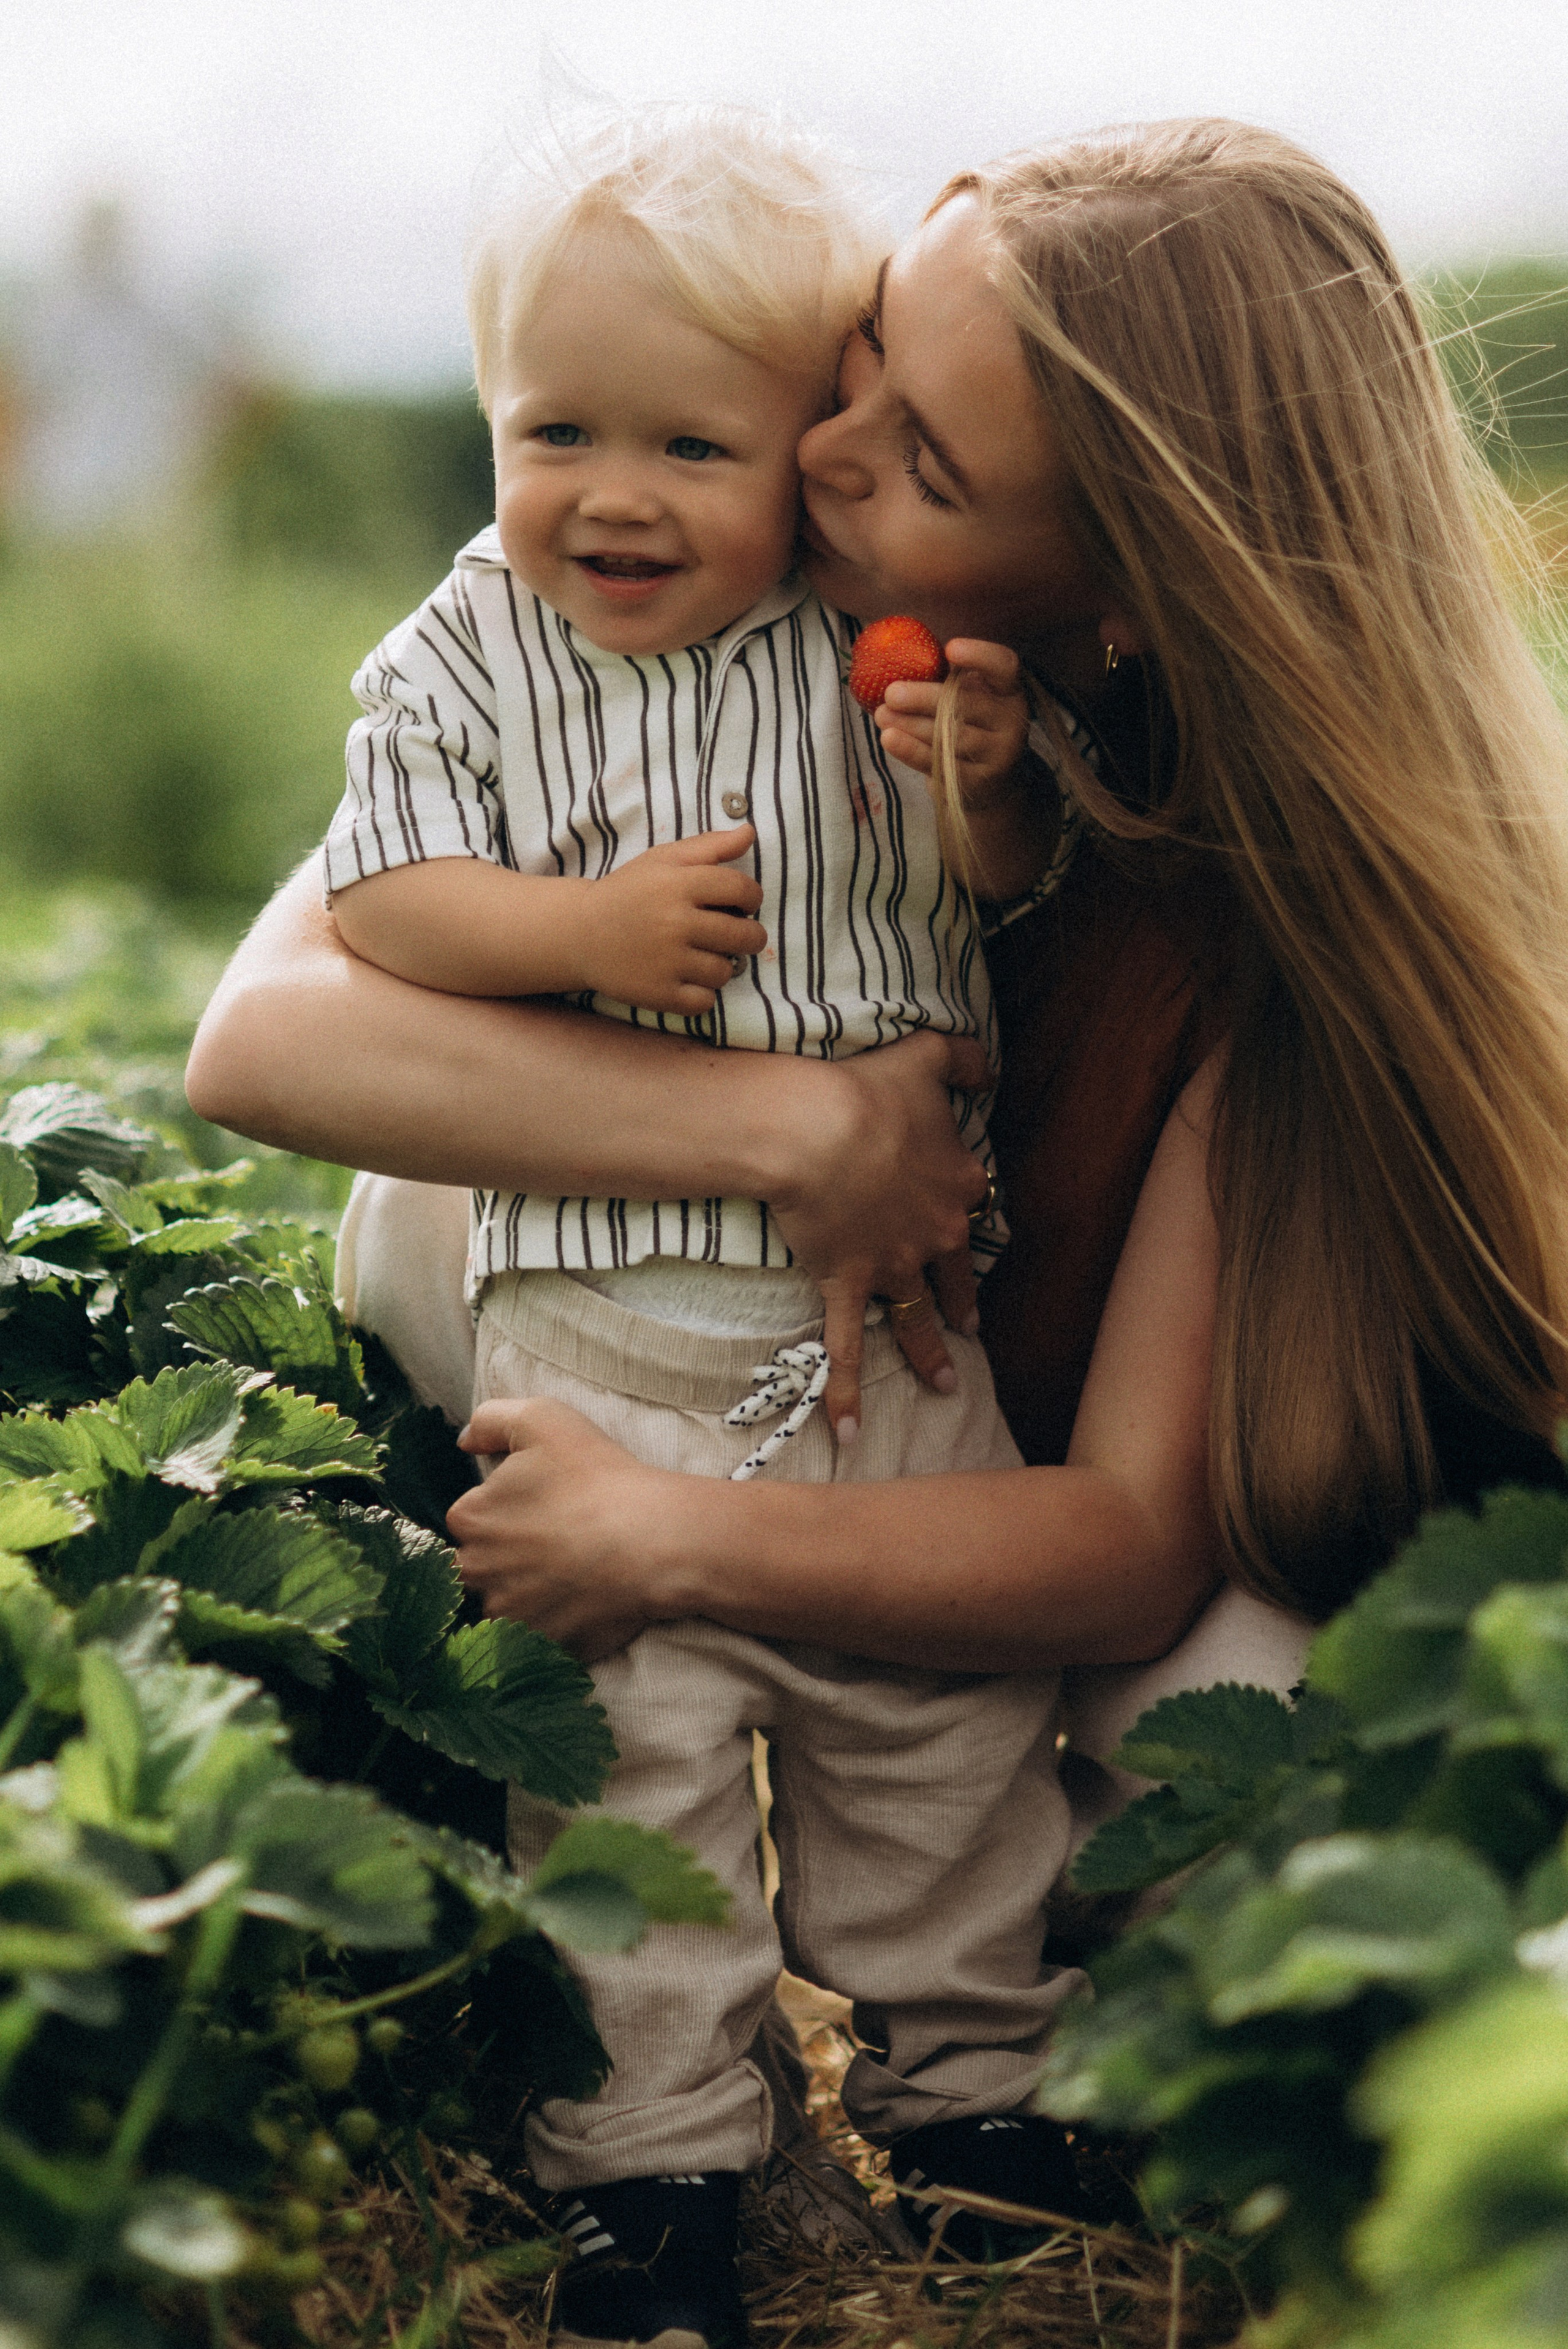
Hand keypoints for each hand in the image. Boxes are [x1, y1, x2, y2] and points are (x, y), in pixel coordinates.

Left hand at [450, 1397, 683, 1656]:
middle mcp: (477, 1572)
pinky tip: (582, 1599)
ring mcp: (508, 1615)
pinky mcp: (539, 1645)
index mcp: (470, 1518)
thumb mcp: (542, 1418)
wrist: (653, 1541)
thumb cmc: (598, 1476)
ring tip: (573, 1572)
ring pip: (506, 1603)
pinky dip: (554, 1622)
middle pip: (480, 1564)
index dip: (504, 1510)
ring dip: (529, 1591)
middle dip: (507, 1556)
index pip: (470, 1517)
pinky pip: (537, 1637)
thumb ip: (490, 1420)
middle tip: (556, 1541)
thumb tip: (464, 1441)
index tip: (539, 1508)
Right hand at [577, 827, 766, 1013]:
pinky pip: (704, 1001)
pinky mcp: (658, 993)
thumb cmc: (629, 892)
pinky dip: (701, 994)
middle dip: (749, 935)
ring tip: (701, 955)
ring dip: (720, 965)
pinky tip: (685, 978)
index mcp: (678, 884)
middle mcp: (674, 922)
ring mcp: (666, 961)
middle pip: (744, 936)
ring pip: (725, 971)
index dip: (752, 898)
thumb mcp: (663, 859)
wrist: (580, 933)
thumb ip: (709, 846)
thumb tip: (749, 831)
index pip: (742, 890)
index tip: (742, 904)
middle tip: (732, 934)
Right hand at [764, 1031, 993, 1435]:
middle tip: (970, 1328)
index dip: (968, 1216)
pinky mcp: (849, 1283)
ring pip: (919, 1318)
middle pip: (956, 1276)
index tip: (968, 1232)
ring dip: (930, 1355)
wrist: (822, 1131)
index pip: (973, 1205)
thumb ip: (963, 1058)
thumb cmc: (870, 1091)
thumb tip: (989, 1065)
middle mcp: (936, 1234)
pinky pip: (850, 1346)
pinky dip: (847, 1392)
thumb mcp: (927, 1055)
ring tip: (944, 1384)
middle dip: (963, 1304)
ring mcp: (894, 1265)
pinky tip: (848, 1433)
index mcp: (959, 1183)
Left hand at [876, 639, 1029, 805]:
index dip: (980, 655)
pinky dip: (911, 751)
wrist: (987, 782)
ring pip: (951, 737)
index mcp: (1009, 690)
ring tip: (881, 714)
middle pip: (967, 705)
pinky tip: (889, 738)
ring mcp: (999, 754)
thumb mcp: (966, 696)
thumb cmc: (967, 724)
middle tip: (891, 693)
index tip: (949, 649)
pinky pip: (941, 763)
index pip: (1004, 666)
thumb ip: (945, 677)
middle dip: (924, 698)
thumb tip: (896, 655)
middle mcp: (1011, 721)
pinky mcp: (979, 782)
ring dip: (911, 725)